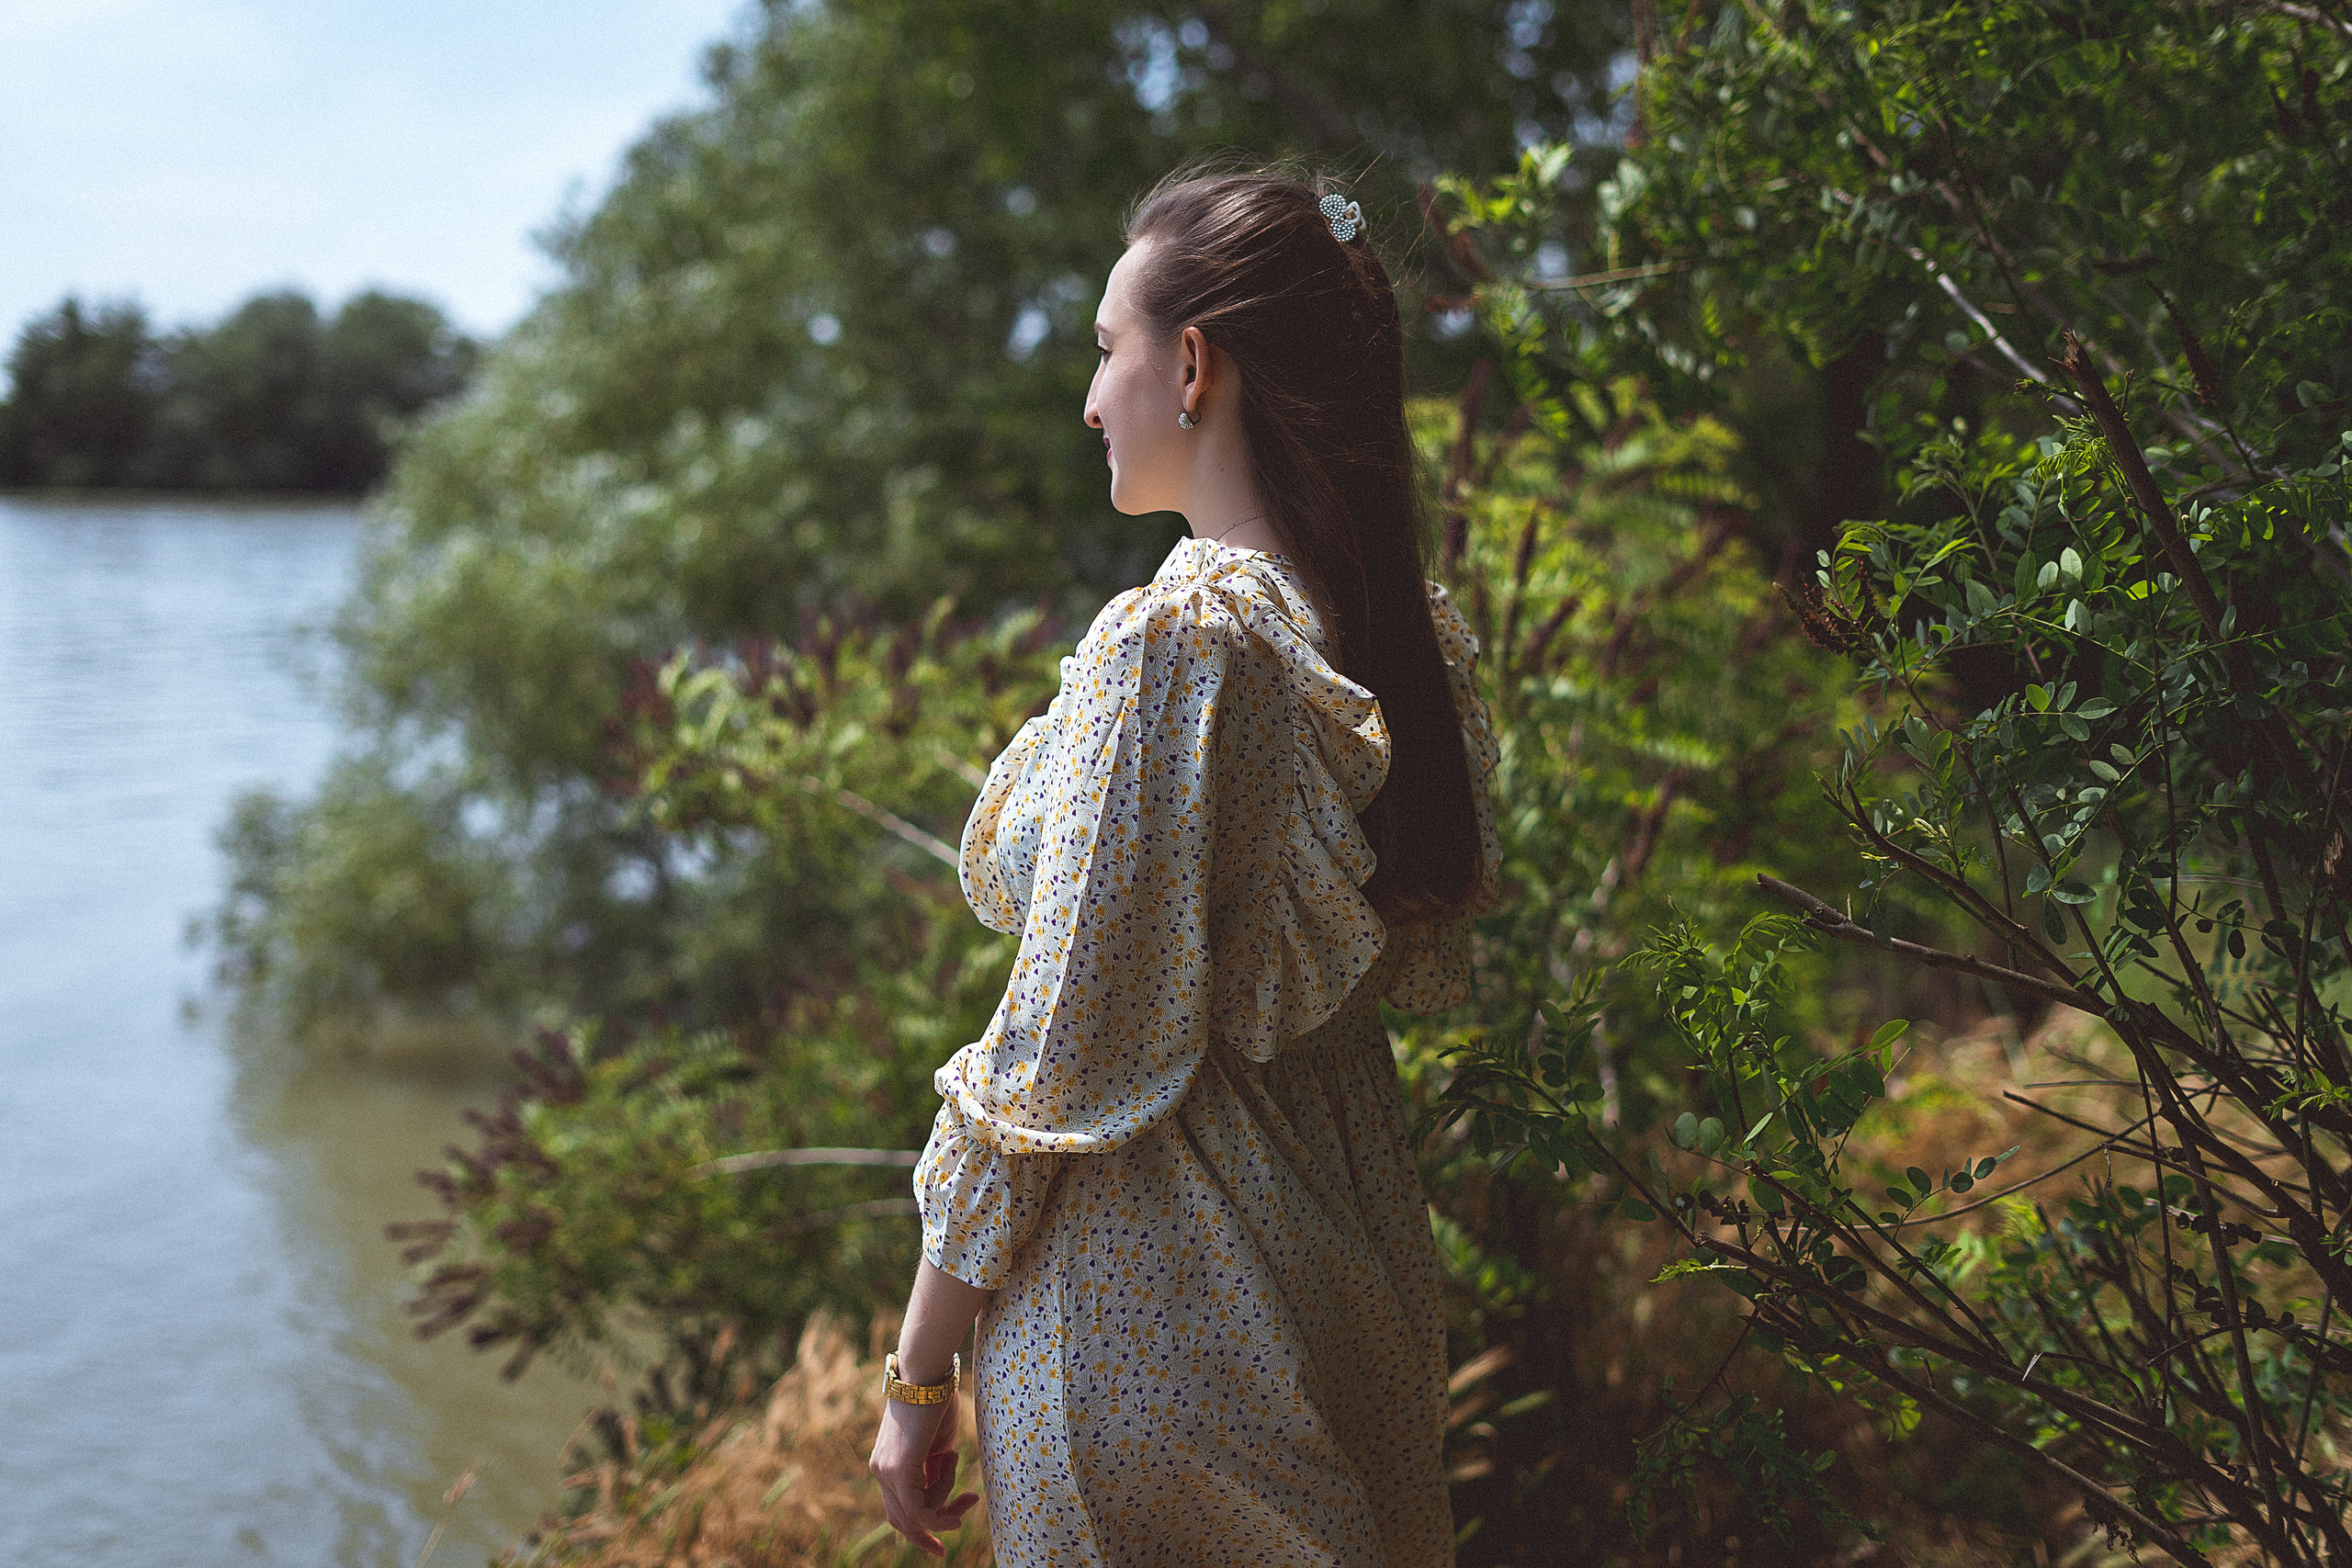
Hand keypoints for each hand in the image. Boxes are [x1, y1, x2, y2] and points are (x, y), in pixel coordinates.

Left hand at [869, 1392, 979, 1556]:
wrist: (927, 1373)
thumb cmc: (937, 1401)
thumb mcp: (937, 1445)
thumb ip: (934, 1472)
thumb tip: (939, 1494)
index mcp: (886, 1464)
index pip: (899, 1508)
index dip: (920, 1528)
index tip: (946, 1533)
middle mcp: (880, 1471)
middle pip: (902, 1521)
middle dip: (929, 1532)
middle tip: (954, 1530)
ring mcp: (885, 1472)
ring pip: (917, 1514)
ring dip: (946, 1503)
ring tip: (955, 1461)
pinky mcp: (898, 1470)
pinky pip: (921, 1508)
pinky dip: (941, 1507)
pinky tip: (955, 1489)